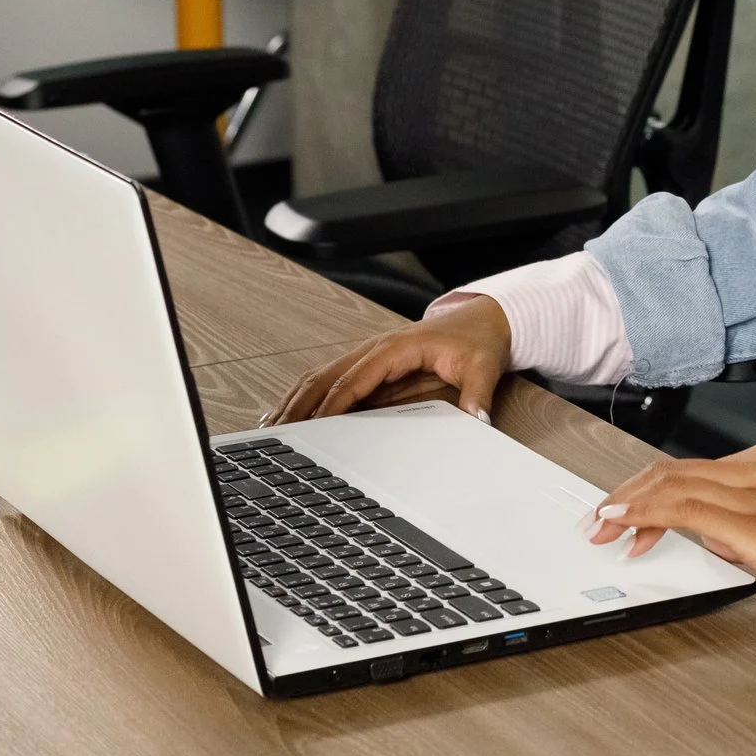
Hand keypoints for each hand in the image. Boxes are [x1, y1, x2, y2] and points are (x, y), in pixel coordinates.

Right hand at [268, 297, 512, 424]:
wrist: (484, 320)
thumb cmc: (478, 339)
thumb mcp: (483, 367)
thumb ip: (477, 395)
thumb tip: (475, 421)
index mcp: (395, 347)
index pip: (352, 381)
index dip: (331, 407)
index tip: (313, 432)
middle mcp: (376, 349)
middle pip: (325, 377)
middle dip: (298, 406)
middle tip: (276, 435)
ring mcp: (371, 357)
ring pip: (322, 377)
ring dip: (296, 401)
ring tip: (271, 428)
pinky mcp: (373, 367)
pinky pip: (334, 381)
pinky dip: (309, 397)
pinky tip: (293, 415)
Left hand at [588, 443, 755, 621]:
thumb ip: (743, 526)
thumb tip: (708, 534)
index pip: (686, 469)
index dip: (644, 488)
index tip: (619, 509)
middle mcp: (755, 469)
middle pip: (670, 471)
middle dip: (624, 493)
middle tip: (597, 519)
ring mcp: (755, 493)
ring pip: (672, 484)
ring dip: (627, 503)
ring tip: (601, 524)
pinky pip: (687, 509)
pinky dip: (648, 512)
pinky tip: (628, 523)